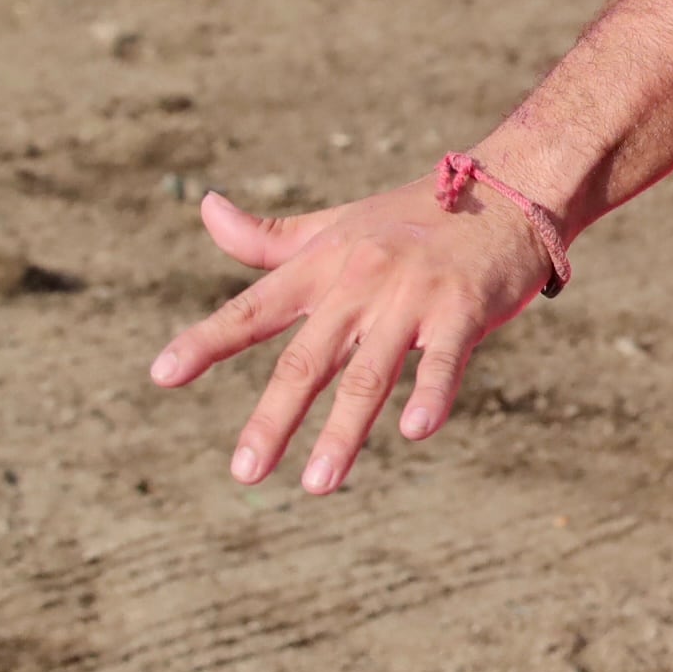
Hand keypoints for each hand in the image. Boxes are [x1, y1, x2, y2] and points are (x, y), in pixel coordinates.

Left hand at [149, 179, 560, 494]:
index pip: (255, 307)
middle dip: (274, 418)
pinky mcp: (465, 309)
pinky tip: (415, 430)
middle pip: (307, 360)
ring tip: (317, 484)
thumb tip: (205, 208)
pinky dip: (431, 394)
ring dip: (342, 432)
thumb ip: (272, 236)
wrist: (511, 187)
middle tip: (245, 471)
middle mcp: (362, 280)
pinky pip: (445, 359)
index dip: (207, 340)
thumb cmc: (421, 213)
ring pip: (369, 374)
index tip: (161, 374)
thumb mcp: (342, 222)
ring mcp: (414, 296)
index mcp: (325, 262)